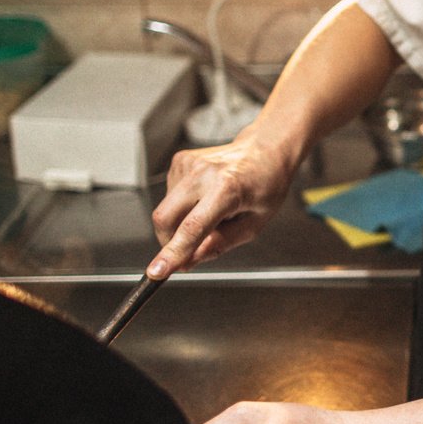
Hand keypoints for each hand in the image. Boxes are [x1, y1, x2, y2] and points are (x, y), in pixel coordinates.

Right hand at [148, 136, 295, 277]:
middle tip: (189, 250)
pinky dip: (183, 207)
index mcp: (227, 188)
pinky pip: (170, 196)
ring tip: (212, 212)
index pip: (192, 227)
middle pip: (165, 218)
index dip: (172, 253)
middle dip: (169, 242)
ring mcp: (188, 164)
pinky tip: (205, 198)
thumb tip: (189, 260)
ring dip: (181, 222)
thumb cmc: (266, 186)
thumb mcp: (254, 224)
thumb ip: (221, 244)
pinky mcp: (179, 161)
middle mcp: (203, 173)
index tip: (156, 272)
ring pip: (166, 209)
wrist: (265, 150)